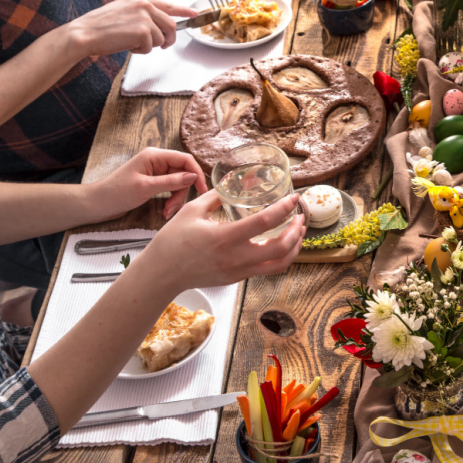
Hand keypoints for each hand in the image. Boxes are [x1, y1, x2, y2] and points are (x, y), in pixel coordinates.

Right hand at [65, 0, 197, 56]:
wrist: (85, 33)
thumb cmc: (101, 26)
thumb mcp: (125, 11)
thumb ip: (144, 14)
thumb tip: (161, 25)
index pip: (167, 4)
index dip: (183, 10)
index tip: (194, 14)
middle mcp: (144, 3)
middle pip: (171, 25)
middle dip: (168, 39)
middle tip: (163, 46)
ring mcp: (144, 16)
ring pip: (161, 39)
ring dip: (149, 46)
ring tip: (131, 42)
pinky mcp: (143, 31)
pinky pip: (151, 47)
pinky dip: (140, 51)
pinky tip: (127, 45)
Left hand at [87, 147, 208, 220]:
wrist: (98, 203)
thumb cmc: (117, 192)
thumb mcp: (146, 188)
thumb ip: (171, 182)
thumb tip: (193, 177)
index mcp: (154, 156)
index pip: (185, 159)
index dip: (196, 173)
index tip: (202, 190)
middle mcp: (157, 161)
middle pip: (183, 173)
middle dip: (182, 192)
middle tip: (174, 208)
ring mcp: (155, 171)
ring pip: (178, 183)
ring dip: (176, 198)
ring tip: (167, 212)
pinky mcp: (153, 182)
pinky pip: (170, 188)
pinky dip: (170, 200)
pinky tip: (165, 210)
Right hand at [140, 191, 306, 291]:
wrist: (161, 273)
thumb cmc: (172, 242)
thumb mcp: (192, 211)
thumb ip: (215, 196)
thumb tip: (231, 184)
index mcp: (224, 237)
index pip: (265, 222)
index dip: (284, 208)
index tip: (293, 199)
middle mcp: (236, 257)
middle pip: (281, 249)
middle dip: (297, 232)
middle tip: (301, 217)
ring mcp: (238, 271)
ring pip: (279, 265)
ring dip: (294, 248)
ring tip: (298, 232)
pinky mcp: (237, 278)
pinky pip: (266, 269)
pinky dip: (279, 257)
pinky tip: (280, 244)